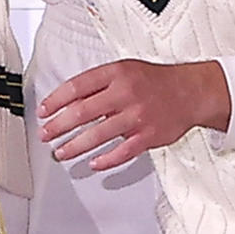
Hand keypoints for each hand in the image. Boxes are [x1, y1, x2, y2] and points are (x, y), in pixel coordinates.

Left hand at [38, 60, 224, 174]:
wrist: (191, 91)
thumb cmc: (154, 81)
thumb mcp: (124, 70)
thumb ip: (98, 84)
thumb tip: (66, 101)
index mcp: (116, 74)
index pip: (76, 87)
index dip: (55, 101)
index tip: (43, 112)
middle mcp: (125, 93)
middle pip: (81, 112)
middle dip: (57, 126)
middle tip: (45, 135)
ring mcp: (137, 116)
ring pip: (97, 135)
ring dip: (74, 147)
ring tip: (61, 152)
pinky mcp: (149, 135)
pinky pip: (122, 152)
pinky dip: (105, 160)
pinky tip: (93, 163)